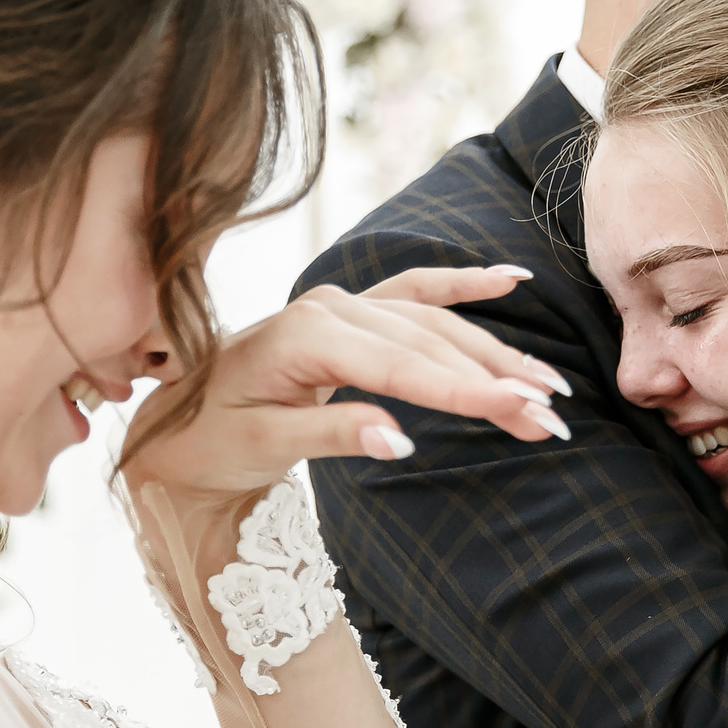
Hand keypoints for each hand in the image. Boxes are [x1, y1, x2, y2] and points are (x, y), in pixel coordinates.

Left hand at [119, 266, 570, 495]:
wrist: (175, 419)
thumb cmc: (212, 438)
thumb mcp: (261, 447)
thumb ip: (331, 437)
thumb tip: (401, 442)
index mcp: (304, 339)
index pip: (402, 367)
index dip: (466, 390)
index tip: (521, 411)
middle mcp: (329, 308)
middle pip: (430, 344)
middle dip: (496, 380)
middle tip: (552, 418)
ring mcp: (343, 303)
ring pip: (434, 324)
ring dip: (495, 353)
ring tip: (550, 386)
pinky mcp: (351, 312)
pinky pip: (416, 291)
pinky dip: (463, 285)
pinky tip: (510, 281)